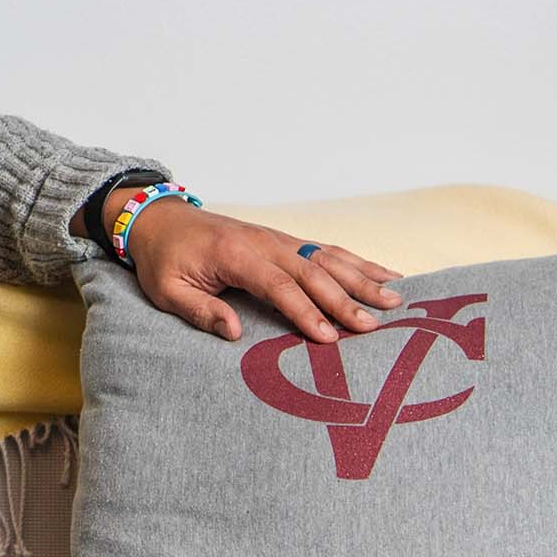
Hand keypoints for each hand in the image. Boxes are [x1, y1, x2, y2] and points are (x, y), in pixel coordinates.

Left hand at [121, 199, 404, 342]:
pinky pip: (326, 250)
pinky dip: (358, 262)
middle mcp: (264, 242)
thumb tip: (234, 333)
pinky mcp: (285, 240)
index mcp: (236, 255)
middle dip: (346, 300)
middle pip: (313, 272)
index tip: (330, 337)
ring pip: (328, 257)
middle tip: (375, 327)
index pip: (279, 286)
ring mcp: (278, 238)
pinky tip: (384, 274)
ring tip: (396, 299)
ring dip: (363, 277)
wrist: (161, 219)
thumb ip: (200, 312)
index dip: (306, 312)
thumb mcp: (168, 291)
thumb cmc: (164, 259)